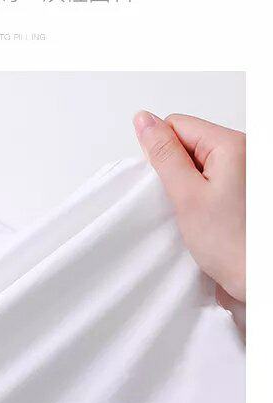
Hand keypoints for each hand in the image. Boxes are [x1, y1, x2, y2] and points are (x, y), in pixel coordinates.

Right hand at [132, 112, 245, 302]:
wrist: (258, 281)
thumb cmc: (233, 245)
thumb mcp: (187, 196)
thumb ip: (164, 154)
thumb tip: (144, 121)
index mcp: (233, 145)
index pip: (177, 125)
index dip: (162, 155)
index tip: (171, 185)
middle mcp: (244, 153)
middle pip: (188, 144)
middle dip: (176, 173)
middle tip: (186, 203)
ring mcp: (244, 173)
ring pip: (197, 165)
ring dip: (187, 190)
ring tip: (198, 216)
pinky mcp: (242, 192)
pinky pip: (209, 183)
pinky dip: (200, 200)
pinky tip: (205, 221)